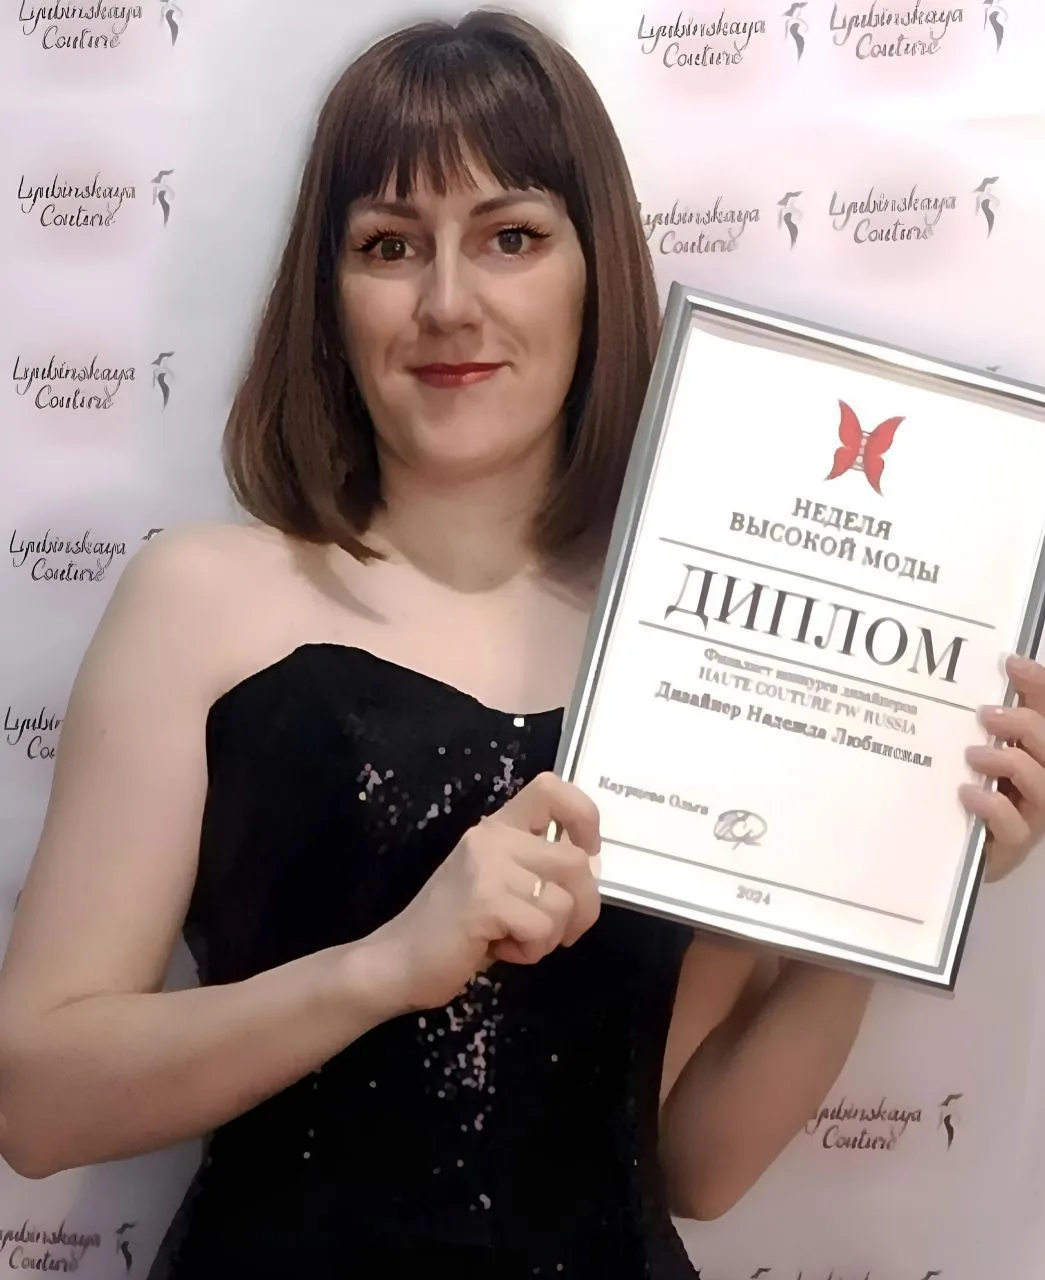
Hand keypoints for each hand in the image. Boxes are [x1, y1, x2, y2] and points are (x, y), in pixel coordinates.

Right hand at [373, 772, 601, 1011]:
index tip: (587, 854)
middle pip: (575, 860)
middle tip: (558, 933)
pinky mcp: (484, 901)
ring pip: (562, 900)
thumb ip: (536, 869)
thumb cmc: (453, 929)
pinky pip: (542, 927)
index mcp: (497, 828)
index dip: (584, 817)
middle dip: (583, 907)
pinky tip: (501, 950)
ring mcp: (486, 867)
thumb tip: (588, 874)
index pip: (551, 789)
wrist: (397, 962)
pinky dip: (532, 950)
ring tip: (515, 940)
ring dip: (551, 935)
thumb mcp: (498, 884)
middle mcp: (492, 837)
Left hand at [961, 654, 1044, 882]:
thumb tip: (980, 674)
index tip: (1011, 663)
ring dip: (1010, 763)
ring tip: (973, 754)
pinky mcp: (1011, 844)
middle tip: (985, 715)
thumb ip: (978, 720)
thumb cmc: (963, 790)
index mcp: (1035, 752)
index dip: (1038, 685)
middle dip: (1025, 724)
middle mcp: (1041, 780)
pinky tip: (968, 792)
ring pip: (1043, 786)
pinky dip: (993, 806)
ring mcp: (1032, 814)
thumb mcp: (969, 748)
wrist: (944, 847)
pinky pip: (1015, 827)